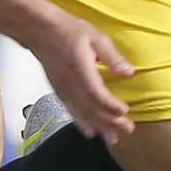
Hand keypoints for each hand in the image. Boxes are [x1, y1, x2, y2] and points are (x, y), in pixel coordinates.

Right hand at [26, 10, 135, 146]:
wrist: (40, 31)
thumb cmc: (69, 31)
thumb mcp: (96, 37)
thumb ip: (112, 57)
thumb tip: (129, 72)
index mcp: (80, 69)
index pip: (96, 93)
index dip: (110, 105)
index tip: (124, 111)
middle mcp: (70, 84)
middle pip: (91, 108)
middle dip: (110, 122)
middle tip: (127, 130)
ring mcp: (63, 89)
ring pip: (82, 113)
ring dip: (98, 127)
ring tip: (113, 139)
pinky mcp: (59, 91)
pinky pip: (71, 111)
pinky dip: (82, 123)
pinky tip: (91, 132)